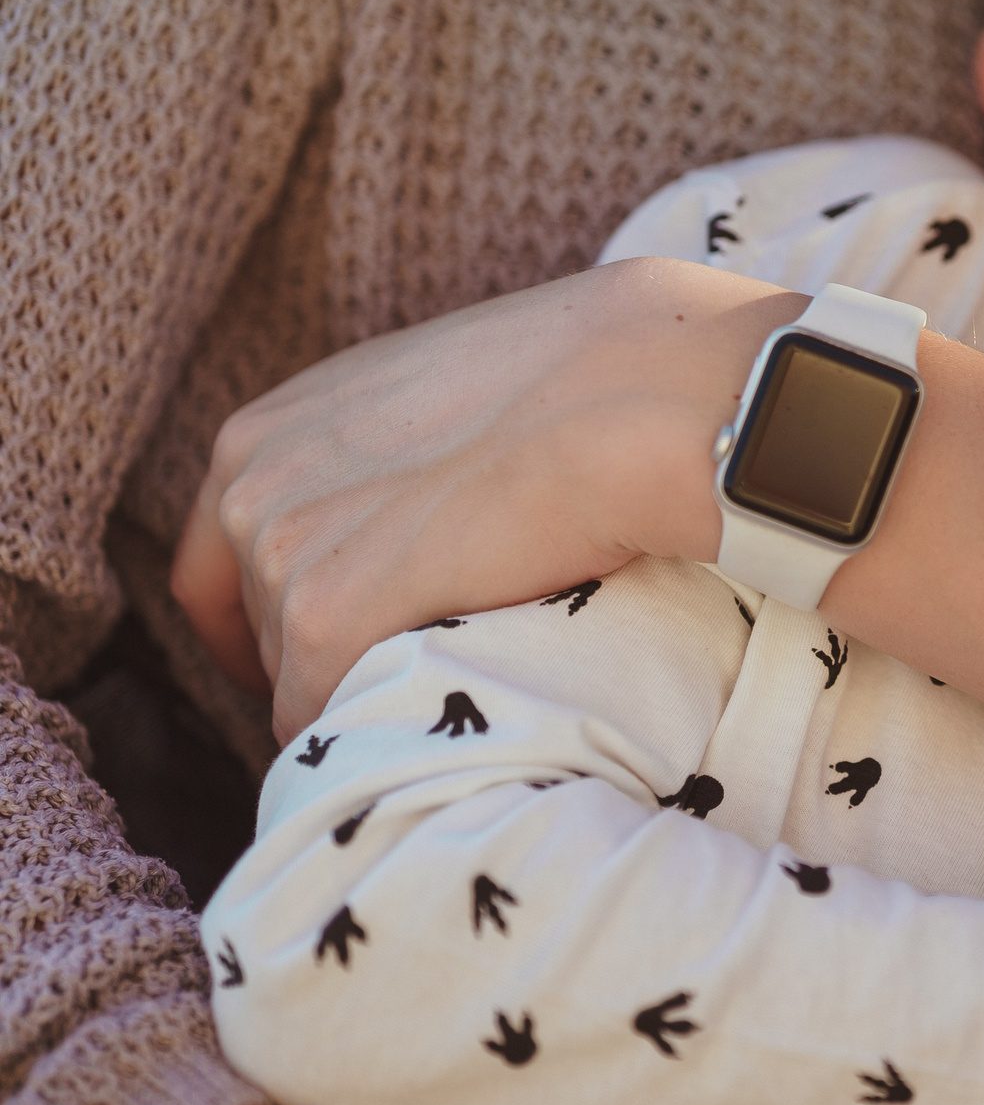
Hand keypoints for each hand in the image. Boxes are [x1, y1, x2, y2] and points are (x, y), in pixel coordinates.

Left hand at [173, 258, 800, 738]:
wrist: (641, 396)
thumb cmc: (581, 383)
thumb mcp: (439, 392)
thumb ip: (386, 451)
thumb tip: (420, 507)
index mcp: (267, 430)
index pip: (220, 566)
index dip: (275, 619)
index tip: (337, 649)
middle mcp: (251, 488)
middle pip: (258, 630)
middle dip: (333, 654)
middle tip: (434, 652)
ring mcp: (281, 555)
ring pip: (294, 679)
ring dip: (372, 683)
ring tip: (469, 657)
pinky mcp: (326, 620)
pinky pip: (323, 719)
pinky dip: (386, 721)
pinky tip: (459, 694)